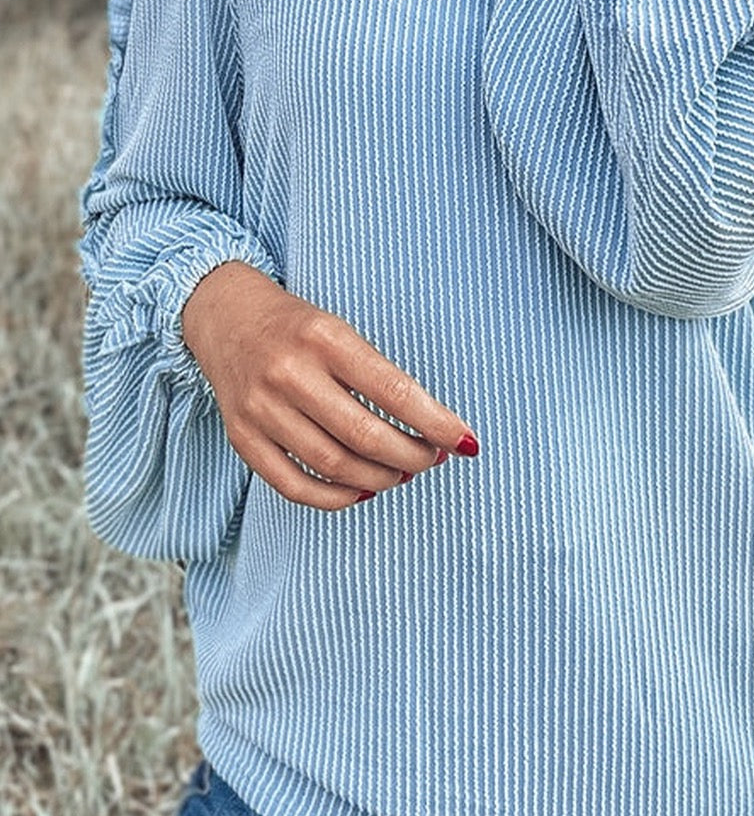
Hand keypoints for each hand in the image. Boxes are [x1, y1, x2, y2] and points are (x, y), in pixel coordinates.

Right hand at [180, 262, 478, 509]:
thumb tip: (432, 431)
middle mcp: (290, 373)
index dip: (437, 424)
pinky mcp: (242, 437)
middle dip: (413, 457)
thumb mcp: (342, 332)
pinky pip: (294, 485)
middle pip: (366, 437)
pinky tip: (361, 489)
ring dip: (381, 478)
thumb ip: (380, 377)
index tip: (465, 441)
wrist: (226, 317)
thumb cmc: (299, 329)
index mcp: (326, 338)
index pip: (396, 393)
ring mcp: (261, 408)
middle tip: (432, 458)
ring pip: (334, 466)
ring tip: (402, 472)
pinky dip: (336, 497)